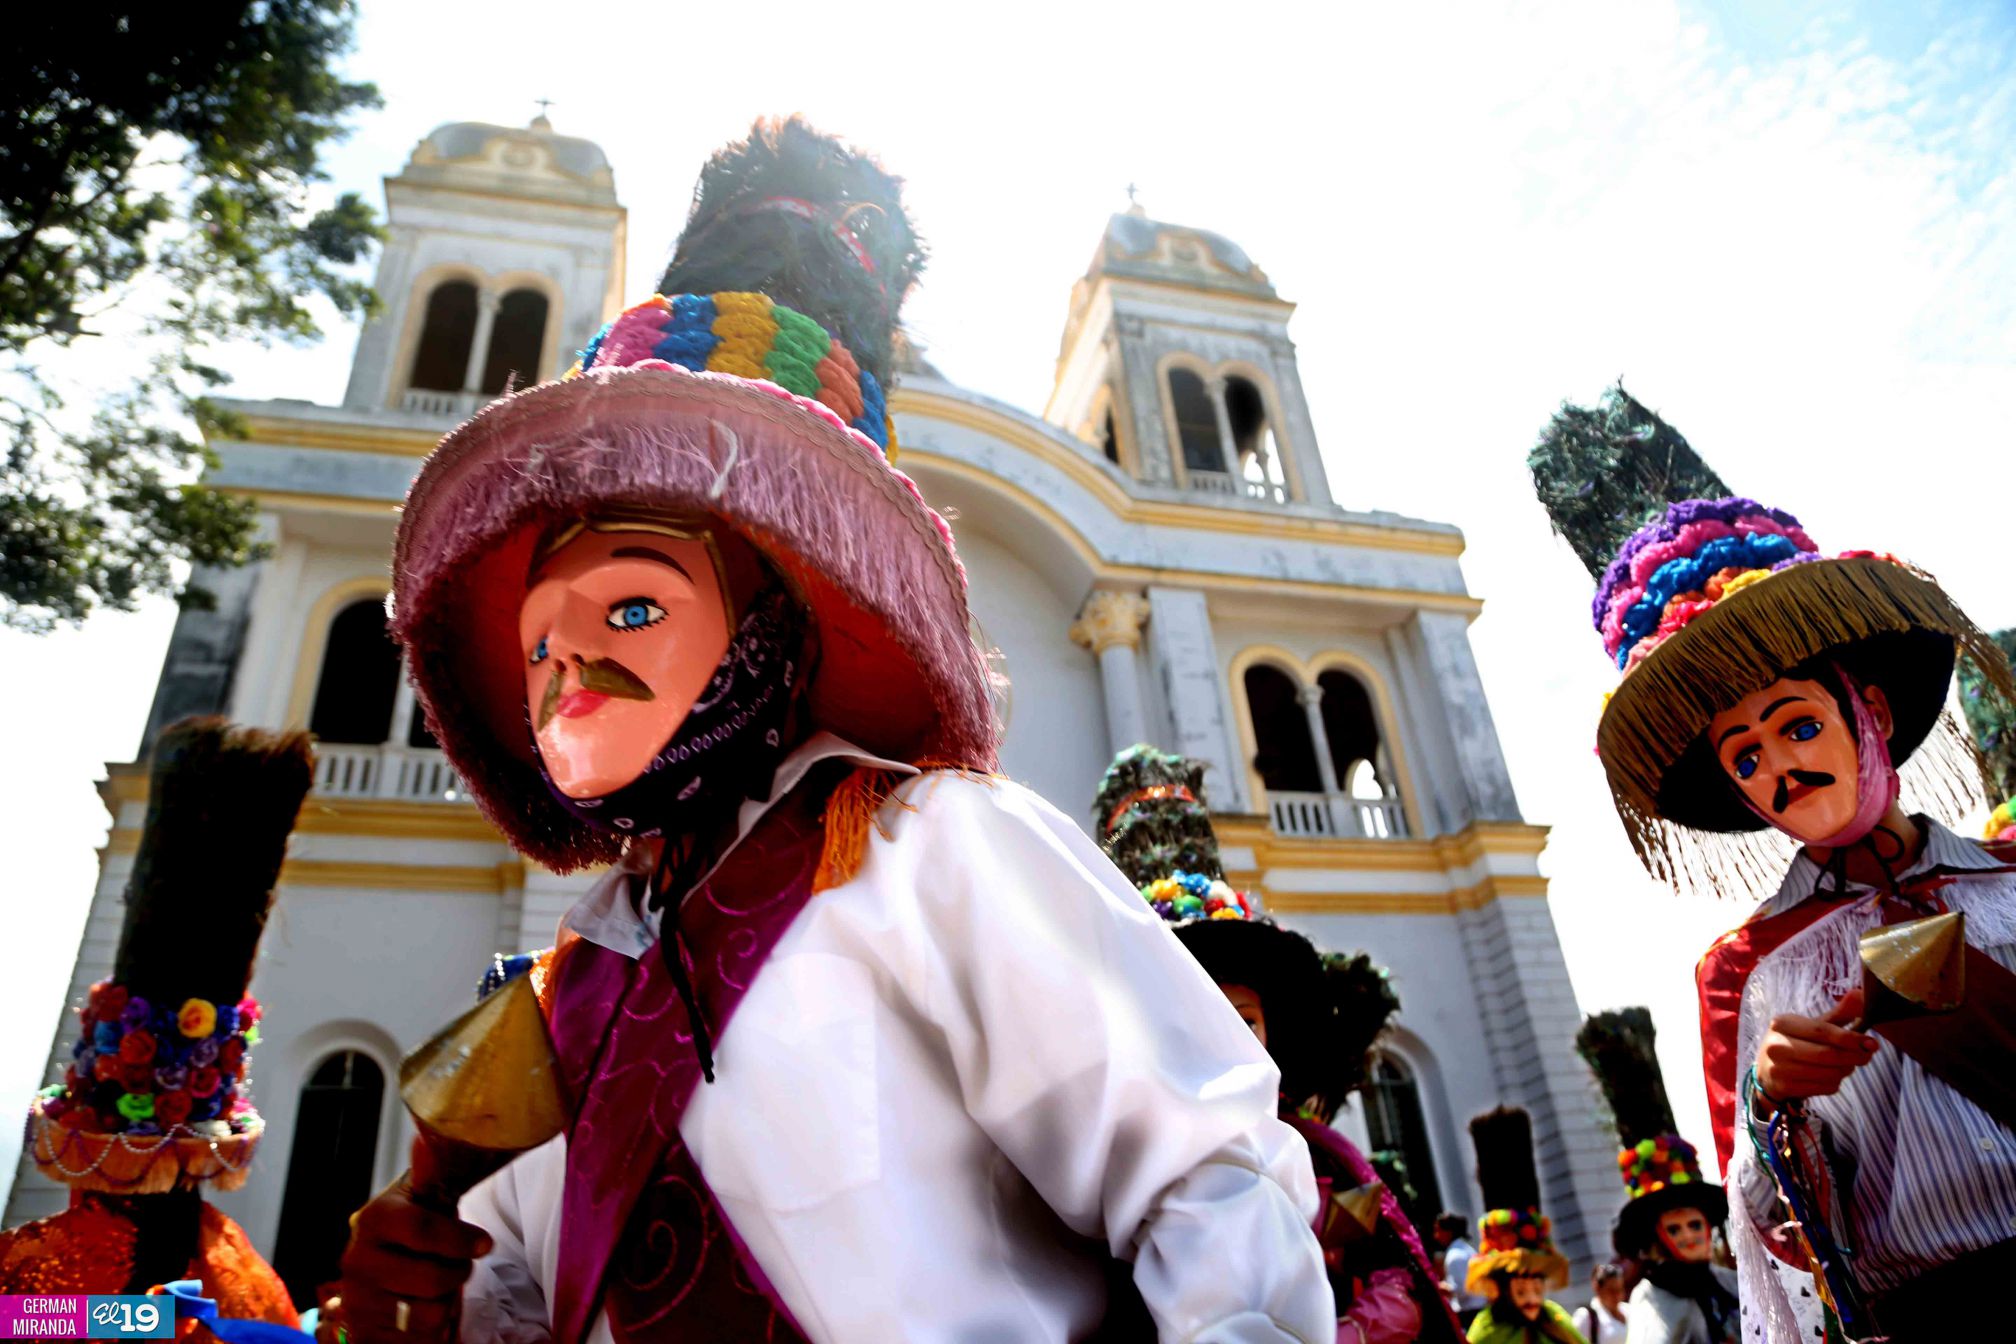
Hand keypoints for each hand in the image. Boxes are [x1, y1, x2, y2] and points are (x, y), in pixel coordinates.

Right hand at [334, 1165, 492, 1342]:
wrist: (380, 1279)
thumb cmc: (412, 1235)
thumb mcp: (422, 1201)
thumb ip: (430, 1173)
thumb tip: (426, 1139)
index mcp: (373, 1219)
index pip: (423, 1229)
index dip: (461, 1239)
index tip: (484, 1242)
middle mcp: (357, 1261)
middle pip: (433, 1277)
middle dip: (458, 1272)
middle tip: (458, 1264)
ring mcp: (358, 1301)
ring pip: (429, 1312)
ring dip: (446, 1301)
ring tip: (439, 1285)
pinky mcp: (365, 1334)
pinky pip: (419, 1338)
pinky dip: (433, 1325)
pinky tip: (425, 1308)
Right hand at [1755, 986, 1878, 1107]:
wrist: (1767, 1071)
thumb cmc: (1796, 1043)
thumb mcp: (1812, 1026)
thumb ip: (1839, 1013)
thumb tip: (1861, 993)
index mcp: (1782, 1023)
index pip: (1822, 1031)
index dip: (1850, 1038)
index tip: (1872, 1043)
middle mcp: (1776, 1045)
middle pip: (1827, 1054)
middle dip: (1854, 1056)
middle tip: (1867, 1056)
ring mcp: (1778, 1068)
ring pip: (1829, 1073)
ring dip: (1846, 1070)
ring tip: (1847, 1065)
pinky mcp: (1785, 1087)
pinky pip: (1824, 1087)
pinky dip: (1835, 1083)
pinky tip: (1831, 1076)